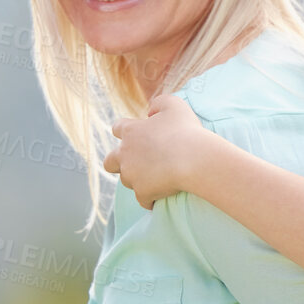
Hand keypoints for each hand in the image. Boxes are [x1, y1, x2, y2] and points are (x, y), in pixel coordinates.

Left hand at [103, 94, 204, 209]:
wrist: (193, 159)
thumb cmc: (185, 130)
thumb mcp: (174, 104)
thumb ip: (159, 103)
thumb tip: (150, 111)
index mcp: (131, 131)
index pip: (117, 128)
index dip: (126, 131)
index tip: (137, 134)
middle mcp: (125, 154)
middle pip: (109, 161)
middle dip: (117, 162)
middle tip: (135, 163)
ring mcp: (132, 175)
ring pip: (126, 180)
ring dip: (137, 179)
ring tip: (155, 178)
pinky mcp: (142, 193)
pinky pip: (143, 200)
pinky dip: (150, 199)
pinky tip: (159, 198)